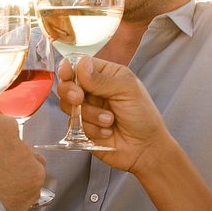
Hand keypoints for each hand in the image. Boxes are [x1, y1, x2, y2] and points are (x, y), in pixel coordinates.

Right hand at [56, 57, 175, 174]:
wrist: (145, 148)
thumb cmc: (143, 116)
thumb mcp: (127, 90)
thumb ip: (101, 79)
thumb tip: (80, 65)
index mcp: (106, 74)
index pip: (80, 64)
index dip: (69, 67)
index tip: (66, 73)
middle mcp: (94, 90)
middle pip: (67, 83)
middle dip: (71, 91)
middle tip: (80, 99)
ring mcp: (87, 108)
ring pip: (69, 105)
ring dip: (89, 114)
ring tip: (109, 120)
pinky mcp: (83, 127)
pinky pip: (73, 124)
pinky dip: (91, 129)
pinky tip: (107, 131)